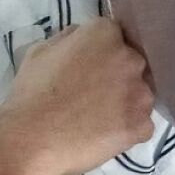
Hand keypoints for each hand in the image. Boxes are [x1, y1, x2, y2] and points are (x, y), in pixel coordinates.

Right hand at [0, 22, 154, 174]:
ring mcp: (140, 93)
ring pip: (141, 95)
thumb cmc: (32, 93)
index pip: (115, 36)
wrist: (32, 139)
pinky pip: (142, 124)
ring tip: (100, 119)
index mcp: (104, 34)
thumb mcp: (43, 49)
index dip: (103, 53)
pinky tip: (106, 135)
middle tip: (96, 95)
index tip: (91, 67)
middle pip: (134, 65)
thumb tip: (85, 38)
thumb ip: (72, 38)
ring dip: (127, 104)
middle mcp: (129, 59)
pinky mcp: (142, 125)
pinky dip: (129, 130)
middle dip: (120, 76)